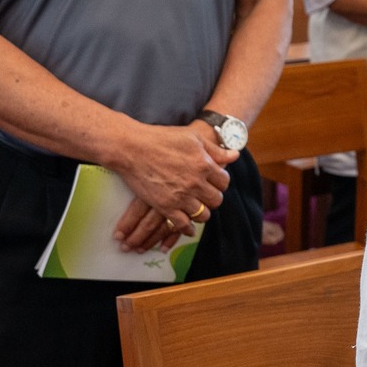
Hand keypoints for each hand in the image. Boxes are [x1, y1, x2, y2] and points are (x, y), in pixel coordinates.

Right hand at [111, 121, 233, 251]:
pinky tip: (188, 226)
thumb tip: (234, 155)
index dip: (220, 182)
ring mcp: (181, 196)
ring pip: (203, 214)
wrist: (132, 148)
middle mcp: (196, 183)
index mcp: (204, 164)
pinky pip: (183, 225)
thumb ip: (214, 150)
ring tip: (197, 208)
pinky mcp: (166, 207)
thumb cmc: (161, 138)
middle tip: (205, 195)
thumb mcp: (192, 138)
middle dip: (212, 198)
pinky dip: (188, 228)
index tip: (214, 182)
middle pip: (216, 200)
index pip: (224, 181)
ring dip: (202, 212)